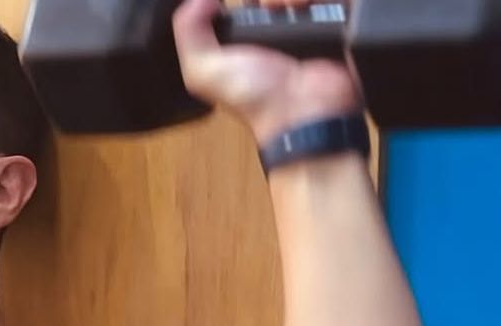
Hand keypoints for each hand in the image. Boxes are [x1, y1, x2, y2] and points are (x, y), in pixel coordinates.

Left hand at [172, 0, 363, 143]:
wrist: (303, 111)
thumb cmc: (254, 95)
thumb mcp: (203, 71)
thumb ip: (188, 32)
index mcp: (248, 34)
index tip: (246, 3)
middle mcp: (280, 25)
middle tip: (269, 6)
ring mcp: (312, 20)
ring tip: (290, 7)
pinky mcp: (341, 18)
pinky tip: (306, 7)